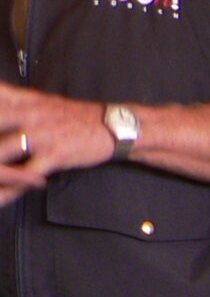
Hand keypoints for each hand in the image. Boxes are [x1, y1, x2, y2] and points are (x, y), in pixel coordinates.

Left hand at [0, 84, 117, 207]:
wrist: (111, 126)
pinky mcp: (53, 155)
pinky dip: (9, 191)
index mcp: (17, 101)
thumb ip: (8, 98)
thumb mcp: (36, 99)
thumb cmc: (71, 117)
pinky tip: (2, 197)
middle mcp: (24, 115)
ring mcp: (38, 135)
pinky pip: (25, 176)